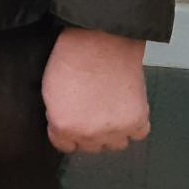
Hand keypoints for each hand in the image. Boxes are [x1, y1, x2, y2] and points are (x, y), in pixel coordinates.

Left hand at [42, 27, 150, 153]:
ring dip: (113, 132)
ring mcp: (115, 129)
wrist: (99, 41)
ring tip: (110, 111)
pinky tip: (127, 111)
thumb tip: (67, 126)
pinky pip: (139, 134)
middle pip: (91, 147)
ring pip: (116, 145)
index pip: (65, 146)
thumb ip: (58, 117)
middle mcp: (89, 134)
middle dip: (89, 133)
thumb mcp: (50, 91)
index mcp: (64, 126)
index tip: (73, 123)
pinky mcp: (137, 120)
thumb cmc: (71, 59)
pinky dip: (135, 125)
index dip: (68, 133)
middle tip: (92, 113)